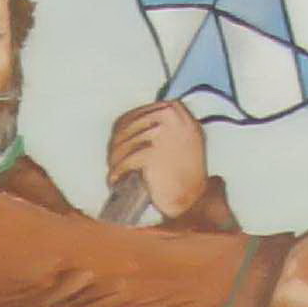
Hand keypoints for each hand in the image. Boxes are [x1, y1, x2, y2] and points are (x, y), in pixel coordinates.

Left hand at [106, 99, 207, 216]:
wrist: (194, 196)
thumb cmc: (188, 172)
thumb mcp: (184, 136)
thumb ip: (164, 125)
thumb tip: (132, 126)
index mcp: (176, 109)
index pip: (136, 115)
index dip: (122, 131)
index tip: (117, 143)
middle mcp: (169, 116)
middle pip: (127, 128)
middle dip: (116, 146)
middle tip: (113, 161)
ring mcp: (160, 132)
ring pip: (123, 144)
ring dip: (114, 160)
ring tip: (114, 171)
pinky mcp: (151, 152)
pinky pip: (125, 160)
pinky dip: (117, 171)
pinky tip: (115, 178)